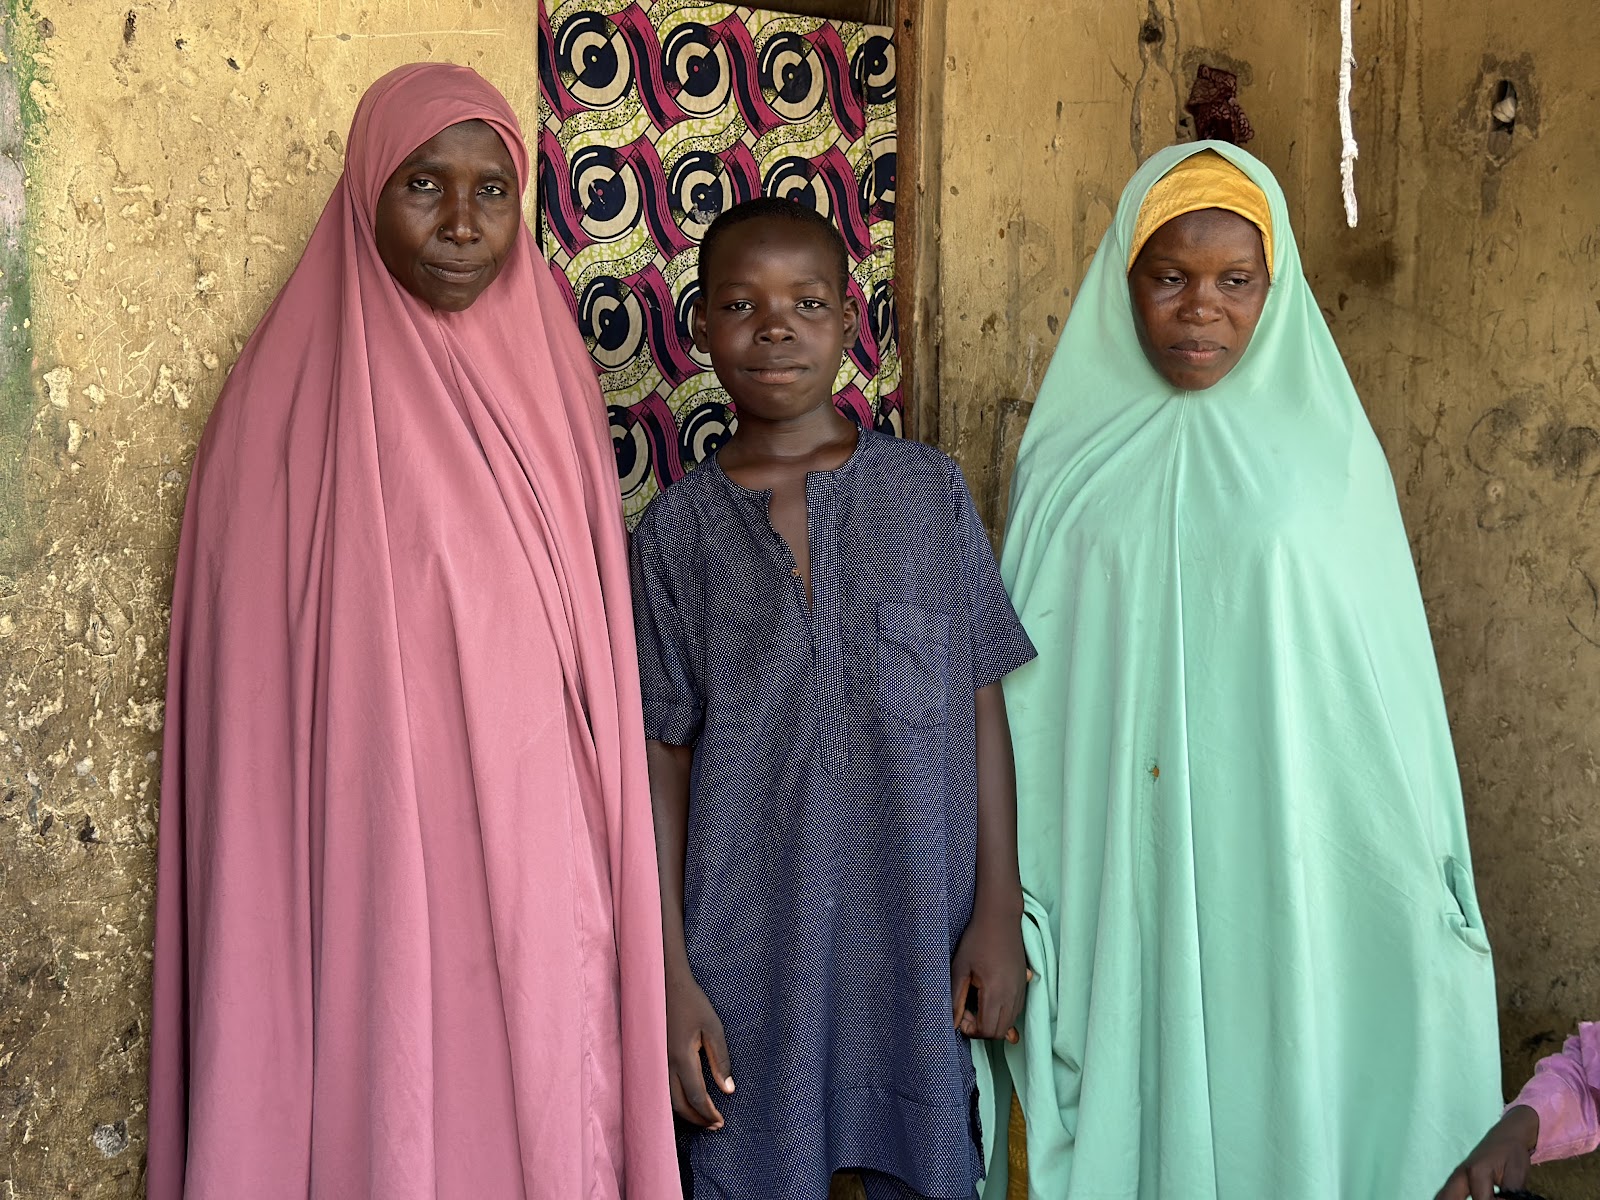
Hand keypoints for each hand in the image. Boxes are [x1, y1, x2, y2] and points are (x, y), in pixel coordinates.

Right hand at [665, 965, 734, 1129]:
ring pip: (666, 1099)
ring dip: (684, 1113)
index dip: (709, 1113)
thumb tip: (728, 1090)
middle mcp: (664, 1065)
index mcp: (682, 1058)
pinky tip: (684, 1100)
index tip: (720, 1122)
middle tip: (713, 1125)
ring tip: (701, 1117)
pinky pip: (660, 1088)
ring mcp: (654, 1062)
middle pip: (679, 1105)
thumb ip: (720, 1060)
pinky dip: (673, 1100)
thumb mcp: (713, 1027)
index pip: (697, 1097)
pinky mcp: (650, 1058)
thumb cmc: (692, 1003)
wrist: (663, 984)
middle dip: (697, 1119)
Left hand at [951, 901, 1029, 1043]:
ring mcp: (1021, 991)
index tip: (961, 1013)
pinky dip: (1003, 1015)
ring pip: (1009, 1024)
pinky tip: (989, 1000)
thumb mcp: (960, 969)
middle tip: (967, 1010)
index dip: (971, 1030)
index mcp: (995, 992)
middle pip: (999, 1032)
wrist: (1000, 919)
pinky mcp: (1024, 986)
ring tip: (977, 1003)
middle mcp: (1012, 995)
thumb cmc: (976, 941)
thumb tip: (952, 1024)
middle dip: (981, 1029)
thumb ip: (955, 999)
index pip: (987, 1031)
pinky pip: (1015, 1012)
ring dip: (992, 1022)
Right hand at [1433, 1105, 1539, 1199]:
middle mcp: (1460, 1175)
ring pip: (1442, 1195)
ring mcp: (1455, 1176)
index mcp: (1476, 1172)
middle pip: (1449, 1198)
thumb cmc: (1512, 1153)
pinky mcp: (1455, 1178)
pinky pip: (1444, 1193)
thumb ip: (1511, 1194)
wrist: (1505, 1135)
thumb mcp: (1517, 1174)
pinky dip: (1445, 1199)